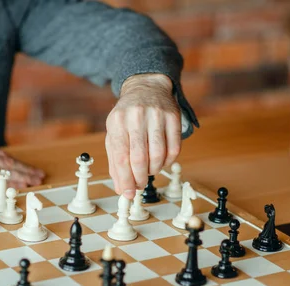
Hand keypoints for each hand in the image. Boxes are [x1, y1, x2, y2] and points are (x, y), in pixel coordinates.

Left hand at [106, 73, 180, 198]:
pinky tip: (160, 160)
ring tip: (149, 170)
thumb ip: (115, 161)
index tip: (128, 193)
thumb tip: (121, 188)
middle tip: (139, 186)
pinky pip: (174, 149)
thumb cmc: (128, 116)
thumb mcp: (115, 134)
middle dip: (139, 178)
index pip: (121, 157)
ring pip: (158, 155)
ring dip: (154, 170)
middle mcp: (136, 116)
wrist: (147, 88)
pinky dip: (167, 161)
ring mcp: (157, 115)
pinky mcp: (173, 117)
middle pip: (139, 158)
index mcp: (117, 121)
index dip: (125, 179)